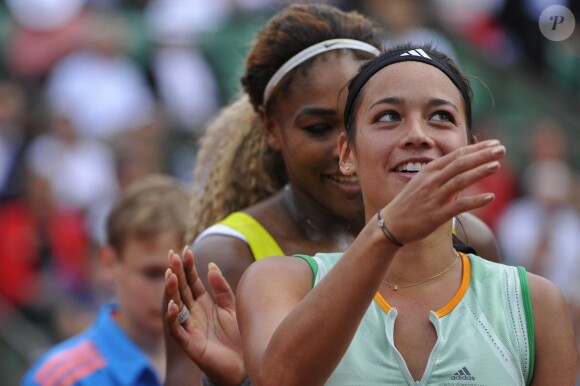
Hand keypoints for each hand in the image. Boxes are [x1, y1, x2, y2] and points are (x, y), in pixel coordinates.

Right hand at [165, 247, 244, 385]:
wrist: (246, 363)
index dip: (188, 266)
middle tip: (172, 255)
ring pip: (175, 306)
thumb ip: (221, 288)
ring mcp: (190, 328)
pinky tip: (174, 305)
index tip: (186, 249)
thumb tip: (210, 265)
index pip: (192, 281)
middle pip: (182, 289)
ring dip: (171, 291)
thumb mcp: (232, 306)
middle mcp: (194, 313)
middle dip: (176, 272)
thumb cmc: (239, 335)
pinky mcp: (190, 344)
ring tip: (171, 275)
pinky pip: (177, 330)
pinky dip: (173, 318)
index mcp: (203, 303)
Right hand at [382, 140, 505, 244]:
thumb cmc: (409, 203)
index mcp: (429, 171)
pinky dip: (475, 201)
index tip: (494, 143)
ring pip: (460, 181)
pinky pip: (459, 206)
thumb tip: (463, 166)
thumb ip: (442, 174)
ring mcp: (434, 197)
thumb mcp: (422, 183)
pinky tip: (490, 197)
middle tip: (501, 148)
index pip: (457, 155)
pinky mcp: (436, 215)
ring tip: (497, 165)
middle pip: (460, 164)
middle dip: (482, 155)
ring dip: (480, 172)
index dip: (477, 148)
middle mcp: (432, 181)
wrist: (391, 224)